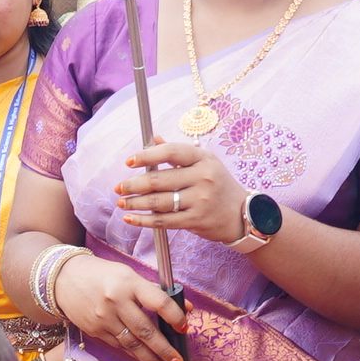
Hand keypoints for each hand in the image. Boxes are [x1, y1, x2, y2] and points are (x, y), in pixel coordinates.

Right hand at [53, 253, 188, 360]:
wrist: (63, 279)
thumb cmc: (101, 274)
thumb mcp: (128, 275)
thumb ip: (154, 291)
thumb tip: (184, 308)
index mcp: (129, 283)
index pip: (158, 302)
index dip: (174, 316)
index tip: (184, 328)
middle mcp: (116, 302)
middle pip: (145, 330)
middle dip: (164, 349)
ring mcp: (104, 319)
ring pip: (131, 344)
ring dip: (150, 360)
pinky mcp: (95, 331)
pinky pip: (118, 346)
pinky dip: (133, 355)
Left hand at [113, 139, 247, 246]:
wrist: (242, 214)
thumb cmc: (218, 185)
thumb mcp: (205, 163)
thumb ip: (178, 153)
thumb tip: (154, 140)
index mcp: (203, 159)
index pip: (171, 152)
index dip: (147, 155)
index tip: (129, 162)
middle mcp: (202, 177)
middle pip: (160, 179)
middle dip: (134, 184)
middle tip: (118, 187)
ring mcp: (199, 200)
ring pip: (158, 201)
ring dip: (135, 203)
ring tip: (122, 202)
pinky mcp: (195, 220)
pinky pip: (163, 221)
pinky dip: (144, 221)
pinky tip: (130, 219)